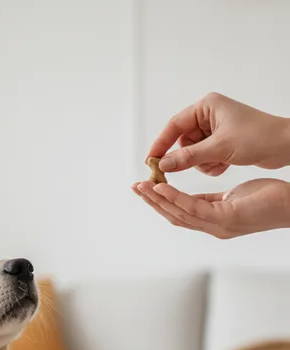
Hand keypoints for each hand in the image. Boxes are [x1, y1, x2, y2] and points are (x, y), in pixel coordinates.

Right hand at [132, 178, 289, 238]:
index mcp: (211, 221)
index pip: (178, 213)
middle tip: (134, 187)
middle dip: (151, 201)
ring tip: (143, 186)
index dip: (159, 203)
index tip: (146, 189)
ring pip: (178, 213)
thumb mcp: (235, 197)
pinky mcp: (224, 219)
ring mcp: (216, 226)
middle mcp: (210, 227)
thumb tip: (196, 198)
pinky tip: (164, 187)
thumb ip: (213, 199)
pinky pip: (193, 208)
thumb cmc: (270, 198)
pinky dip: (175, 198)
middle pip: (172, 215)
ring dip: (157, 200)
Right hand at [148, 93, 289, 175]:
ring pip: (191, 153)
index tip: (151, 162)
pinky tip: (225, 164)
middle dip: (189, 157)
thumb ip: (188, 157)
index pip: (174, 125)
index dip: (160, 144)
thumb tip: (163, 165)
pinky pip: (202, 158)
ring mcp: (214, 130)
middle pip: (182, 142)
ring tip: (219, 162)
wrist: (286, 145)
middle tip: (195, 165)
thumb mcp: (219, 148)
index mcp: (207, 106)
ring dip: (202, 163)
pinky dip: (210, 165)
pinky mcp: (220, 143)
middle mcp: (209, 115)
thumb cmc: (258, 137)